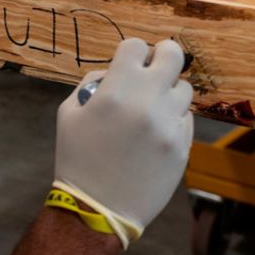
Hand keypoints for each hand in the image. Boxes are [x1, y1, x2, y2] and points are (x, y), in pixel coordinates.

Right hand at [53, 38, 193, 247]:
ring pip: (184, 89)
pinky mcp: (182, 146)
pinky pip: (186, 119)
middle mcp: (147, 101)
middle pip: (173, 55)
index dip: (132, 52)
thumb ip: (91, 84)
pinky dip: (174, 119)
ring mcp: (169, 124)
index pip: (137, 45)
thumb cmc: (76, 159)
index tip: (129, 62)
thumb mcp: (68, 115)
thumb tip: (114, 71)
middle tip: (156, 66)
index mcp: (116, 90)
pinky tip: (157, 132)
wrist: (97, 209)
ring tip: (153, 107)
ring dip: (168, 91)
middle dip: (163, 56)